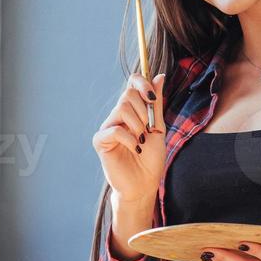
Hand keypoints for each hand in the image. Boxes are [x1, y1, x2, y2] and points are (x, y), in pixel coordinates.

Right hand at [92, 71, 165, 203]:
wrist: (144, 184)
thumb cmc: (151, 159)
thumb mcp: (158, 127)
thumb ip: (156, 103)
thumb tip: (160, 76)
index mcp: (132, 111)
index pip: (132, 84)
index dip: (142, 83)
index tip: (152, 98)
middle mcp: (117, 116)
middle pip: (127, 94)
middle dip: (144, 111)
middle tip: (148, 129)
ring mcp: (108, 127)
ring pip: (122, 108)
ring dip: (138, 125)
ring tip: (141, 141)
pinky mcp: (100, 141)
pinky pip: (115, 129)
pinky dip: (130, 139)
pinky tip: (135, 148)